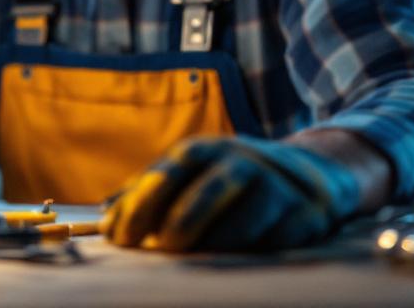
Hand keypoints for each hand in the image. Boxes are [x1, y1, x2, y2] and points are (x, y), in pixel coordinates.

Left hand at [99, 136, 360, 251]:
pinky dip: (256, 252)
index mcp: (204, 152)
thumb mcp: (186, 177)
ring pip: (248, 216)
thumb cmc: (224, 181)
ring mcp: (279, 188)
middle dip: (183, 220)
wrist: (308, 175)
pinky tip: (237, 261)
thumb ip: (145, 196)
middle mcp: (242, 162)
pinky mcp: (307, 217)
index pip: (170, 171)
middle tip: (164, 248)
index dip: (142, 203)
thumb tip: (105, 220)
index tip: (121, 237)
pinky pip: (280, 240)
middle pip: (211, 188)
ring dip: (219, 241)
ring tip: (196, 260)